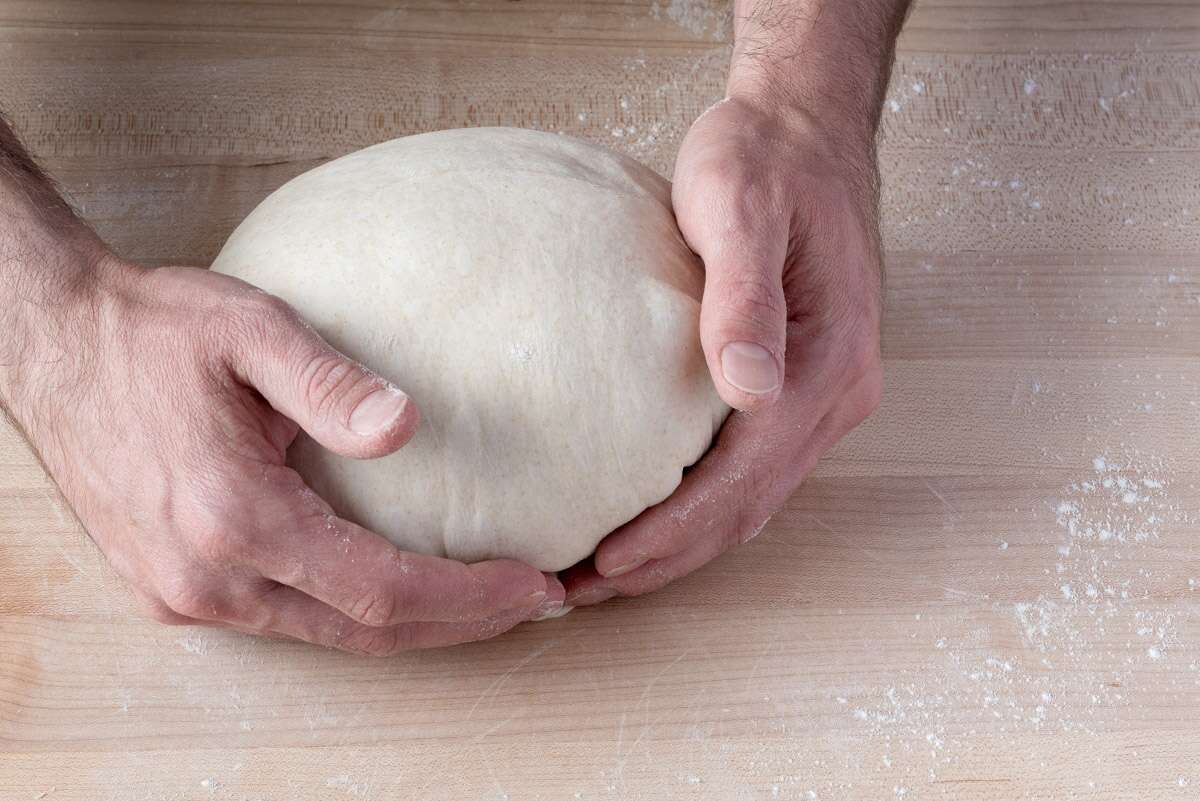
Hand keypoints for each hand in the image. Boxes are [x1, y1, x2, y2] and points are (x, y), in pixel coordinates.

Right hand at [10, 254, 561, 652]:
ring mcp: (185, 593)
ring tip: (483, 602)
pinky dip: (354, 613)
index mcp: (235, 519)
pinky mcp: (173, 589)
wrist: (56, 350)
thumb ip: (328, 383)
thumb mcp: (249, 331)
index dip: (467, 597)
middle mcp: (207, 578)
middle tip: (531, 602)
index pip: (381, 589)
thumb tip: (406, 425)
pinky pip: (286, 619)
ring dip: (411, 625)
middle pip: (364, 631)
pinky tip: (396, 588)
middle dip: (458, 624)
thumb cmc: (153, 333)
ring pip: (326, 635)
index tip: (534, 584)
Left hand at [563, 95, 883, 605]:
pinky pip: (752, 471)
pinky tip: (653, 514)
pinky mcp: (799, 385)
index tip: (606, 561)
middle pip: (749, 508)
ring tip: (607, 573)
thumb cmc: (766, 158)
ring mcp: (822, 395)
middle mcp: (835, 393)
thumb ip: (745, 297)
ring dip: (683, 545)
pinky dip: (701, 508)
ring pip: (753, 501)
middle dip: (668, 559)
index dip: (675, 529)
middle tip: (585, 589)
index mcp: (825, 364)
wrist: (807, 129)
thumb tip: (749, 388)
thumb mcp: (741, 206)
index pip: (744, 477)